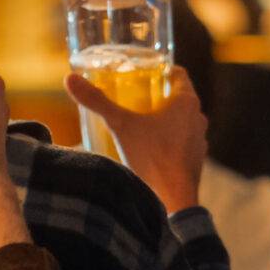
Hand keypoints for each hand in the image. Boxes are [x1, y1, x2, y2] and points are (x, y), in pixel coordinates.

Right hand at [67, 70, 207, 215]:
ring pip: (181, 120)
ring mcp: (199, 138)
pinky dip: (169, 139)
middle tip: (133, 96)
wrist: (172, 198)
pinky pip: (182, 140)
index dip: (160, 70)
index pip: (177, 73)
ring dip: (164, 119)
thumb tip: (69, 78)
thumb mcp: (120, 124)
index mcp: (187, 101)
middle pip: (178, 97)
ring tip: (138, 122)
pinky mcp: (196, 158)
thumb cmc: (150, 156)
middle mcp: (198, 116)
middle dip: (157, 95)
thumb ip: (97, 101)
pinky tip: (149, 147)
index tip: (141, 73)